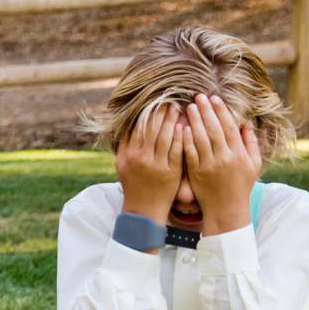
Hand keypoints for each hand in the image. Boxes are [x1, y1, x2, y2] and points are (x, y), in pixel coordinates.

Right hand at [115, 101, 184, 223]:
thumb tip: (128, 122)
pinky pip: (176, 150)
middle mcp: (141, 158)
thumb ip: (124, 144)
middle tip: (170, 100)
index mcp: (129, 154)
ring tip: (179, 109)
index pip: (138, 127)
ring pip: (165, 137)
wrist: (143, 209)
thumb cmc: (134, 183)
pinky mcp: (170, 172)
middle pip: (152, 129)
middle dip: (161, 113)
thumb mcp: (122, 163)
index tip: (156, 102)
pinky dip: (180, 137)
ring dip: (172, 121)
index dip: (148, 112)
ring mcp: (156, 165)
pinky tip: (185, 126)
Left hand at [183, 93, 260, 234]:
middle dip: (206, 111)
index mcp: (239, 153)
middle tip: (198, 96)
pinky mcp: (196, 173)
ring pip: (201, 138)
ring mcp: (209, 165)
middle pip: (214, 129)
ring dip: (194, 121)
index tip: (215, 98)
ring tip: (188, 107)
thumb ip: (251, 143)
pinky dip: (186, 139)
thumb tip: (247, 123)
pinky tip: (181, 127)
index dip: (221, 111)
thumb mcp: (253, 164)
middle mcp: (225, 157)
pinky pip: (190, 153)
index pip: (229, 127)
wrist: (227, 209)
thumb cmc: (241, 185)